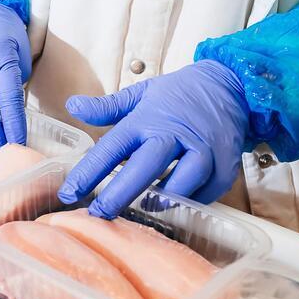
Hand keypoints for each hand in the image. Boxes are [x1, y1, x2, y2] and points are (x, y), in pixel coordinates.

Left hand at [57, 60, 249, 218]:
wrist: (230, 84)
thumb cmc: (178, 93)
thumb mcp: (139, 94)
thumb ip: (106, 107)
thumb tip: (73, 105)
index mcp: (146, 118)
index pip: (112, 147)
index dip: (89, 172)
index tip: (68, 192)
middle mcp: (174, 133)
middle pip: (144, 168)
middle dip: (119, 194)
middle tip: (98, 214)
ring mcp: (203, 148)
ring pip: (182, 182)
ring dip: (160, 200)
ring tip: (141, 209)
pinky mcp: (226, 163)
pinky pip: (207, 191)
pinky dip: (191, 200)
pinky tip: (176, 204)